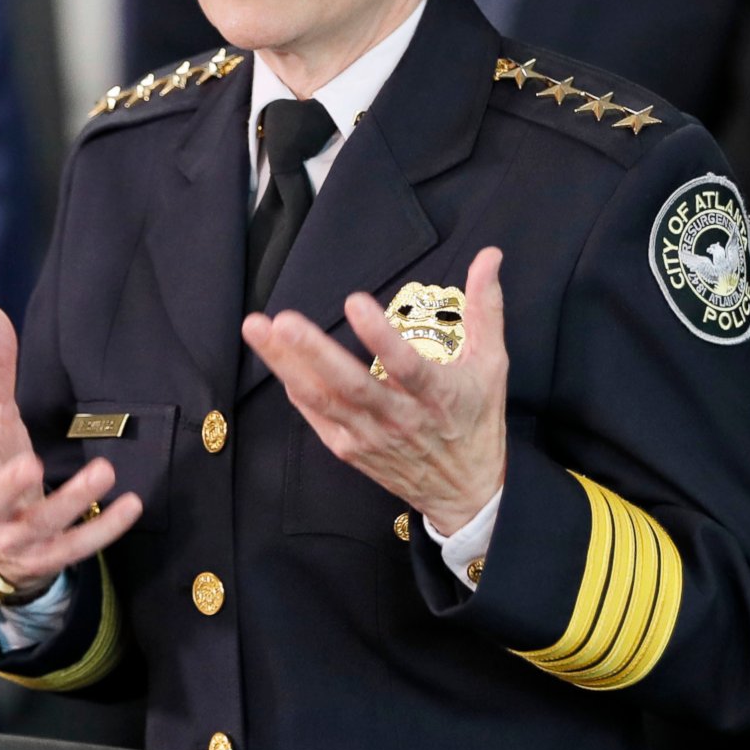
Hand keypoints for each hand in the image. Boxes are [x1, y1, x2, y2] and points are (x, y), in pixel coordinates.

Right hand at [0, 303, 141, 600]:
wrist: (1, 547)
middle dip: (9, 483)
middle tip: (30, 463)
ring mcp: (19, 534)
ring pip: (42, 522)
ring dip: (73, 498)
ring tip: (104, 471)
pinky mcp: (49, 554)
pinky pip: (77, 545)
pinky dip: (105, 527)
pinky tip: (132, 504)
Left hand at [241, 246, 508, 534]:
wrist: (466, 493)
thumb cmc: (477, 420)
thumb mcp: (492, 364)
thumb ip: (485, 308)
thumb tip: (489, 256)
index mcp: (438, 395)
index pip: (407, 366)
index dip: (380, 338)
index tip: (356, 302)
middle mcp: (400, 418)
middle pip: (351, 386)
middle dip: (313, 352)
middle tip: (283, 319)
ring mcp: (371, 437)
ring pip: (323, 400)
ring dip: (287, 365)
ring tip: (258, 329)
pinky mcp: (350, 450)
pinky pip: (317, 417)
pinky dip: (296, 389)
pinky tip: (276, 360)